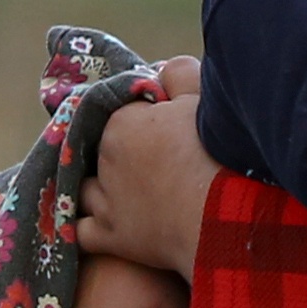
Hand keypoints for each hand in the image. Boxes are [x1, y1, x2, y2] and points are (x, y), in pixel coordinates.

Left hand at [79, 85, 214, 275]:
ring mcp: (105, 201)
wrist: (227, 218)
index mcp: (123, 122)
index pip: (119, 114)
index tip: (160, 132)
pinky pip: (79, 232)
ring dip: (98, 189)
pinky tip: (93, 225)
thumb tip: (162, 70)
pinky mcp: (111, 238)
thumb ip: (179, 74)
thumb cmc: (219, 154)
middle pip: (102, 151)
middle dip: (121, 155)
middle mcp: (105, 159)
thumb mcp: (203, 99)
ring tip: (122, 193)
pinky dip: (82, 228)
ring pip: (86, 189)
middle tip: (151, 164)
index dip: (139, 122)